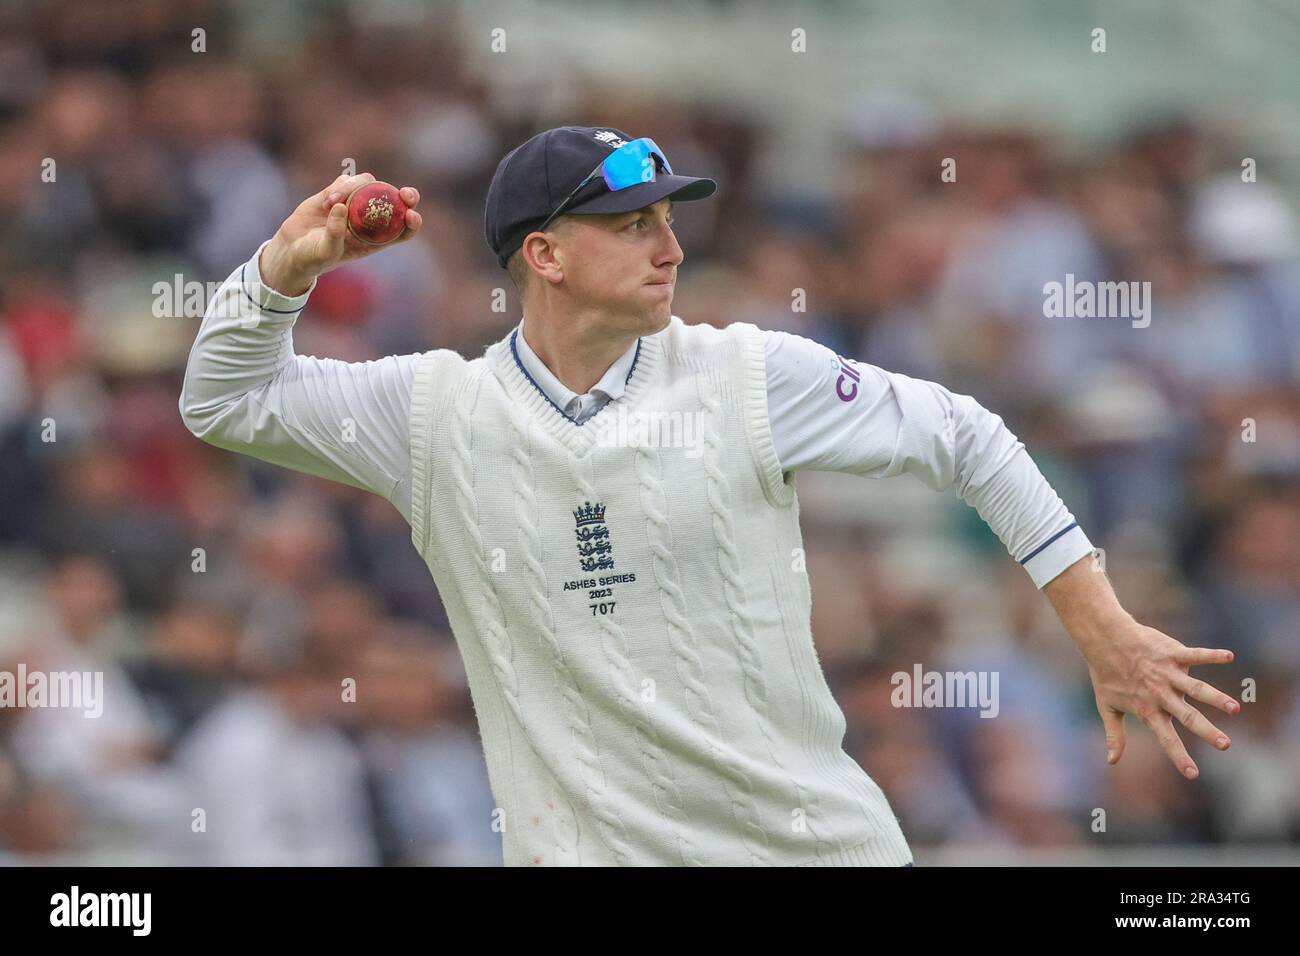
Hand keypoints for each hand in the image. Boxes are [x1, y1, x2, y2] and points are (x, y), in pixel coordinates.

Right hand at [258, 172, 423, 294]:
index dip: (412, 222)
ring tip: (331, 203)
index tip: (411, 215)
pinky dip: (339, 187)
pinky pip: (346, 181)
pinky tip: (325, 203)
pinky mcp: (337, 192)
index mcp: (375, 239)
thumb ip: (334, 233)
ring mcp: (354, 203)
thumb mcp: (325, 251)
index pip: (403, 230)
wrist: (292, 247)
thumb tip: (342, 207)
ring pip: (369, 185)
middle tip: (405, 193)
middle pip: (396, 201)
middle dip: (406, 195)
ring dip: (355, 189)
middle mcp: (369, 220)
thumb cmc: (314, 258)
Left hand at [1081, 619, 1238, 778]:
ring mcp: (1168, 674)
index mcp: (1148, 709)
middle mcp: (1161, 694)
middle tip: (1226, 745)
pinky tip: (1228, 657)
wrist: (1103, 639)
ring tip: (1234, 708)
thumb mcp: (1107, 706)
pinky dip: (1211, 655)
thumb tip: (1112, 761)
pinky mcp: (1172, 653)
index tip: (1193, 774)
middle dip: (1207, 731)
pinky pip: (1195, 655)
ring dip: (1215, 697)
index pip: (1166, 738)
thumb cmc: (1105, 674)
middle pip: (1187, 716)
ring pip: (1196, 688)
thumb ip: (1114, 734)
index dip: (1178, 756)